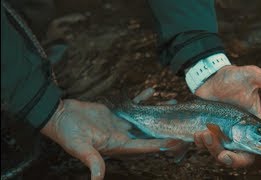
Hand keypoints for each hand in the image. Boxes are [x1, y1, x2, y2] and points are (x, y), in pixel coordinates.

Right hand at [40, 93, 181, 179]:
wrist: (59, 116)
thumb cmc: (67, 133)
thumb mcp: (78, 147)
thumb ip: (91, 160)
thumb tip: (97, 179)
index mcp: (117, 146)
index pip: (143, 146)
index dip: (159, 145)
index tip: (175, 141)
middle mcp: (122, 137)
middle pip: (148, 133)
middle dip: (165, 129)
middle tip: (181, 122)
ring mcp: (120, 125)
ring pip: (143, 119)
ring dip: (157, 112)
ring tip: (173, 104)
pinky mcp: (115, 114)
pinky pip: (132, 106)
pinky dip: (142, 100)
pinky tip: (151, 92)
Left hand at [193, 65, 260, 178]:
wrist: (210, 78)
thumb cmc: (232, 78)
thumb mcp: (250, 77)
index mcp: (255, 125)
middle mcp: (241, 134)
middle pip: (243, 158)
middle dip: (233, 160)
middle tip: (224, 155)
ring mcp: (224, 135)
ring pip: (222, 154)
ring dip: (213, 149)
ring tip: (204, 133)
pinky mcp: (210, 133)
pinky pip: (207, 147)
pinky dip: (203, 144)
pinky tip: (198, 133)